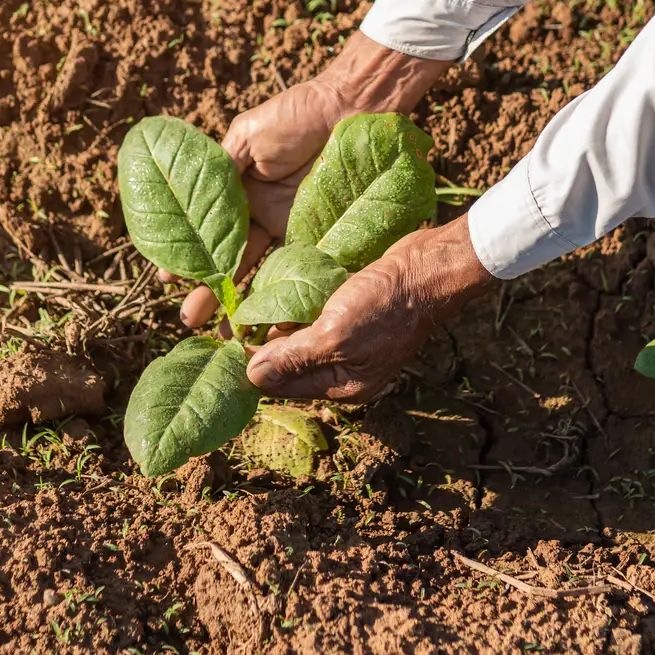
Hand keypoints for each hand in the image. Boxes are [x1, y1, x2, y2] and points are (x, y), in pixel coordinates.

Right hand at [175, 32, 452, 327]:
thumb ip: (221, 170)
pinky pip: (300, 269)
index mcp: (239, 194)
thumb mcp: (247, 137)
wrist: (351, 108)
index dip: (190, 256)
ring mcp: (292, 230)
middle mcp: (263, 217)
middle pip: (232, 261)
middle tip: (190, 320)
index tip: (167, 278)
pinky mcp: (322, 237)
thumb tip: (188, 201)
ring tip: (223, 333)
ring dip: (242, 303)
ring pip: (262, 273)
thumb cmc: (296, 115)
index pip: (209, 233)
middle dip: (210, 291)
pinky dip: (283, 294)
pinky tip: (267, 318)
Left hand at [245, 215, 494, 401]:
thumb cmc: (384, 306)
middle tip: (236, 317)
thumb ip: (292, 357)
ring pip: (300, 336)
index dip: (254, 366)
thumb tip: (252, 378)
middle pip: (290, 362)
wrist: (428, 268)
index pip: (284, 386)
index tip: (227, 341)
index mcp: (342, 386)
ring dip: (280, 320)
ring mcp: (350, 340)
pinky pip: (315, 315)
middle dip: (264, 343)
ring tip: (256, 301)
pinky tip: (284, 289)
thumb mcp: (333, 335)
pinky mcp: (353, 312)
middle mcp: (345, 368)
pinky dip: (298, 305)